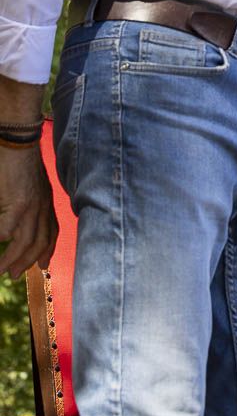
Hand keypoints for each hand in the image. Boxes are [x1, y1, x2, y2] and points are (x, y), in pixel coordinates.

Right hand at [0, 147, 57, 277]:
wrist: (18, 142)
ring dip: (12, 259)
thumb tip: (21, 211)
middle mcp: (43, 206)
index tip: (43, 265)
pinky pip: (8, 230)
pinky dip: (1, 240)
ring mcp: (32, 206)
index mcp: (46, 202)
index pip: (51, 232)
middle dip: (28, 261)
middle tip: (15, 274)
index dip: (48, 250)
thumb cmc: (20, 160)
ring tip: (0, 271)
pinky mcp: (19, 203)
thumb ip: (30, 201)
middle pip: (40, 241)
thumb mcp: (31, 184)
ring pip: (24, 242)